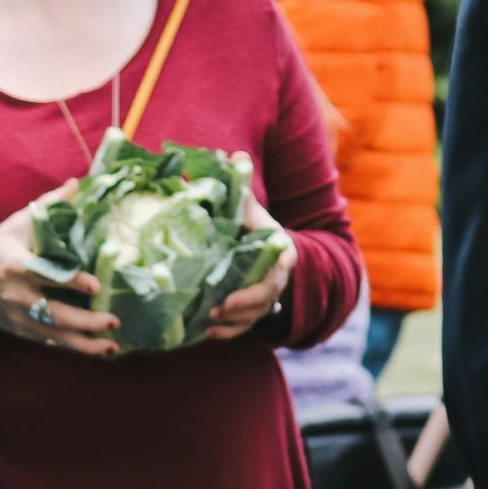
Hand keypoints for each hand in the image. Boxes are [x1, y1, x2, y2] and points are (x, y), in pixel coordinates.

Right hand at [0, 183, 121, 354]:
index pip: (47, 276)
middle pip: (56, 314)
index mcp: (17, 267)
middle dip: (86, 321)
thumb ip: (49, 206)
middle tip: (113, 320)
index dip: (71, 282)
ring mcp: (22, 318)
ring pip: (57, 335)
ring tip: (113, 346)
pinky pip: (54, 343)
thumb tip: (77, 184)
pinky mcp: (25, 331)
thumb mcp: (16, 225)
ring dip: (86, 344)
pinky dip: (77, 349)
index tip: (95, 285)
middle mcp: (20, 296)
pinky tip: (100, 350)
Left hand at [208, 184, 295, 339]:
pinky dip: (229, 332)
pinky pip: (245, 325)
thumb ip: (241, 183)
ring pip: (256, 315)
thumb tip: (235, 155)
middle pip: (268, 297)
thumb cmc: (248, 221)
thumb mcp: (246, 203)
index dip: (263, 285)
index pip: (280, 269)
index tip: (234, 295)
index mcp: (279, 249)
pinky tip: (208, 333)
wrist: (253, 242)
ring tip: (209, 323)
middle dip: (244, 306)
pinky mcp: (252, 308)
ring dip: (234, 323)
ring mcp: (266, 294)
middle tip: (217, 310)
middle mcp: (277, 275)